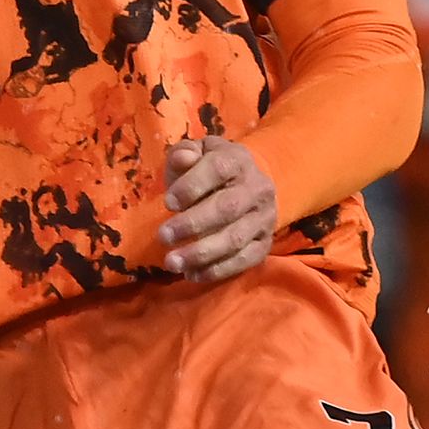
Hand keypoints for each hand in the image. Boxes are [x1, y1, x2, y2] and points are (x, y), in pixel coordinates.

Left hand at [160, 134, 277, 280]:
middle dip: (192, 224)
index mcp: (238, 160)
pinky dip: (217, 270)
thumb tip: (183, 158)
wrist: (248, 185)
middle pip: (227, 208)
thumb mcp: (196, 154)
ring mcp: (264, 218)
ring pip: (235, 239)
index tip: (168, 203)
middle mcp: (257, 189)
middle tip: (163, 237)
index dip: (192, 186)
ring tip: (172, 262)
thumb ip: (183, 154)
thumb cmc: (210, 171)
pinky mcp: (265, 244)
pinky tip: (192, 274)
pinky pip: (243, 261)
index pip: (218, 169)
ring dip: (201, 254)